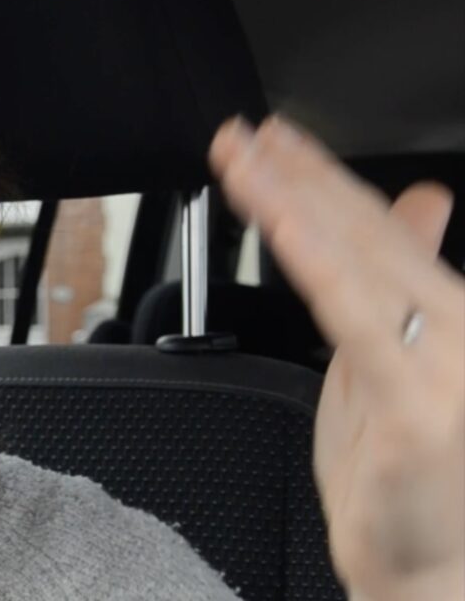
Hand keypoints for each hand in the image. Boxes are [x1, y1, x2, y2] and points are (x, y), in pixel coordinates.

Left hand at [208, 116, 464, 600]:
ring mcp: (446, 365)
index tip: (275, 136)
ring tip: (245, 157)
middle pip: (367, 233)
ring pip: (359, 261)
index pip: (380, 228)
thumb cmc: (415, 475)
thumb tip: (418, 202)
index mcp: (448, 314)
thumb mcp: (396, 365)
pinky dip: (318, 262)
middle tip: (244, 130)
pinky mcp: (419, 408)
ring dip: (294, 199)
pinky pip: (355, 318)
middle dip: (299, 173)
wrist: (438, 572)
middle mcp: (458, 328)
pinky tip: (281, 222)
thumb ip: (397, 283)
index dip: (324, 174)